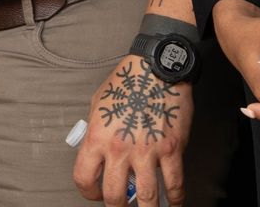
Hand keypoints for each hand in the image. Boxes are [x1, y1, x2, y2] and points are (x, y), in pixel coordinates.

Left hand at [72, 57, 191, 204]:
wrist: (158, 66)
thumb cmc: (128, 81)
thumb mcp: (98, 104)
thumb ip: (96, 131)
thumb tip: (98, 152)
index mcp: (98, 137)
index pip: (84, 178)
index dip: (88, 192)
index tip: (96, 194)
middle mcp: (120, 149)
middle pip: (114, 196)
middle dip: (117, 206)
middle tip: (122, 205)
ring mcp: (147, 151)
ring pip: (147, 197)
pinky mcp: (171, 149)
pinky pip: (175, 183)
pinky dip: (176, 199)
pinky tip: (174, 203)